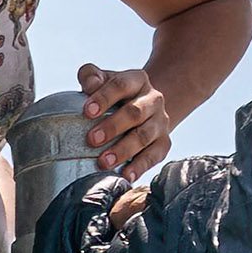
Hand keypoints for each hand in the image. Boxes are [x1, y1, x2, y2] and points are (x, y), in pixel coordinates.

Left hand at [81, 62, 174, 176]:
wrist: (143, 109)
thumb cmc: (115, 96)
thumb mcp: (103, 80)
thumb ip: (92, 77)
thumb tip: (89, 85)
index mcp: (137, 80)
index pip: (121, 85)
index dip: (104, 98)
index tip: (87, 112)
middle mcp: (153, 100)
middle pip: (135, 112)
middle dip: (113, 127)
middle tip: (92, 140)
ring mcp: (160, 122)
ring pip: (144, 136)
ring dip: (124, 150)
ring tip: (104, 162)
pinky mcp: (164, 143)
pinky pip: (155, 155)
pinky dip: (140, 166)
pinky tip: (126, 175)